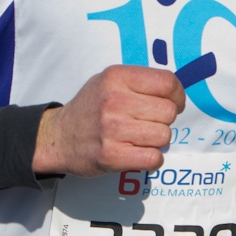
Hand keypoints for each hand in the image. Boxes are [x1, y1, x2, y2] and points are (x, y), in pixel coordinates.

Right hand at [32, 65, 184, 176]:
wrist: (58, 138)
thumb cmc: (92, 107)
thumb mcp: (109, 81)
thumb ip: (141, 81)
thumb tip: (177, 93)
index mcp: (116, 77)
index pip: (167, 82)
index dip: (177, 96)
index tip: (173, 103)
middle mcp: (114, 101)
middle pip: (169, 112)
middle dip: (164, 119)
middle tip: (147, 122)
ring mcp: (112, 129)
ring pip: (164, 135)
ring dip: (157, 140)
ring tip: (139, 137)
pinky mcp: (111, 156)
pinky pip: (153, 158)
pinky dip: (152, 158)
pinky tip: (138, 152)